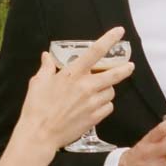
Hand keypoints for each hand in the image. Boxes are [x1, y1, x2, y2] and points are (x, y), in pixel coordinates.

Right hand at [14, 27, 133, 149]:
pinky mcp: (94, 118)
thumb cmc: (36, 107)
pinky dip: (105, 105)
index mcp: (72, 74)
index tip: (119, 32)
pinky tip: (95, 106)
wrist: (40, 134)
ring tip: (98, 92)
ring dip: (107, 90)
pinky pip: (108, 107)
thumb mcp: (38, 82)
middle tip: (129, 66)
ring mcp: (92, 103)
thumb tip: (46, 56)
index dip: (109, 39)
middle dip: (124, 69)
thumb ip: (46, 67)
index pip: (95, 52)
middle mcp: (86, 86)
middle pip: (113, 74)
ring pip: (110, 92)